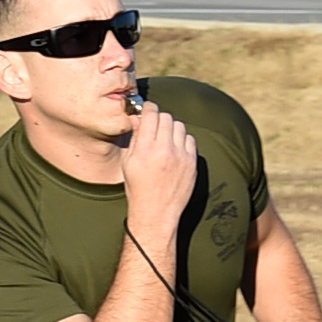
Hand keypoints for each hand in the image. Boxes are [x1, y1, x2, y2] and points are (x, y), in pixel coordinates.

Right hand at [120, 102, 198, 232]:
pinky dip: (183, 140)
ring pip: (180, 126)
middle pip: (166, 118)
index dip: (148, 109)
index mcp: (145, 149)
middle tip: (154, 126)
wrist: (156, 212)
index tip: (147, 110)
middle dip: (159, 118)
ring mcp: (181, 156)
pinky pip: (191, 139)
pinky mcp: (192, 163)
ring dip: (171, 128)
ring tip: (165, 138)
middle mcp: (165, 150)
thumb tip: (138, 117)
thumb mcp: (128, 162)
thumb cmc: (138, 188)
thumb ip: (135, 137)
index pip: (151, 115)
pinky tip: (176, 148)